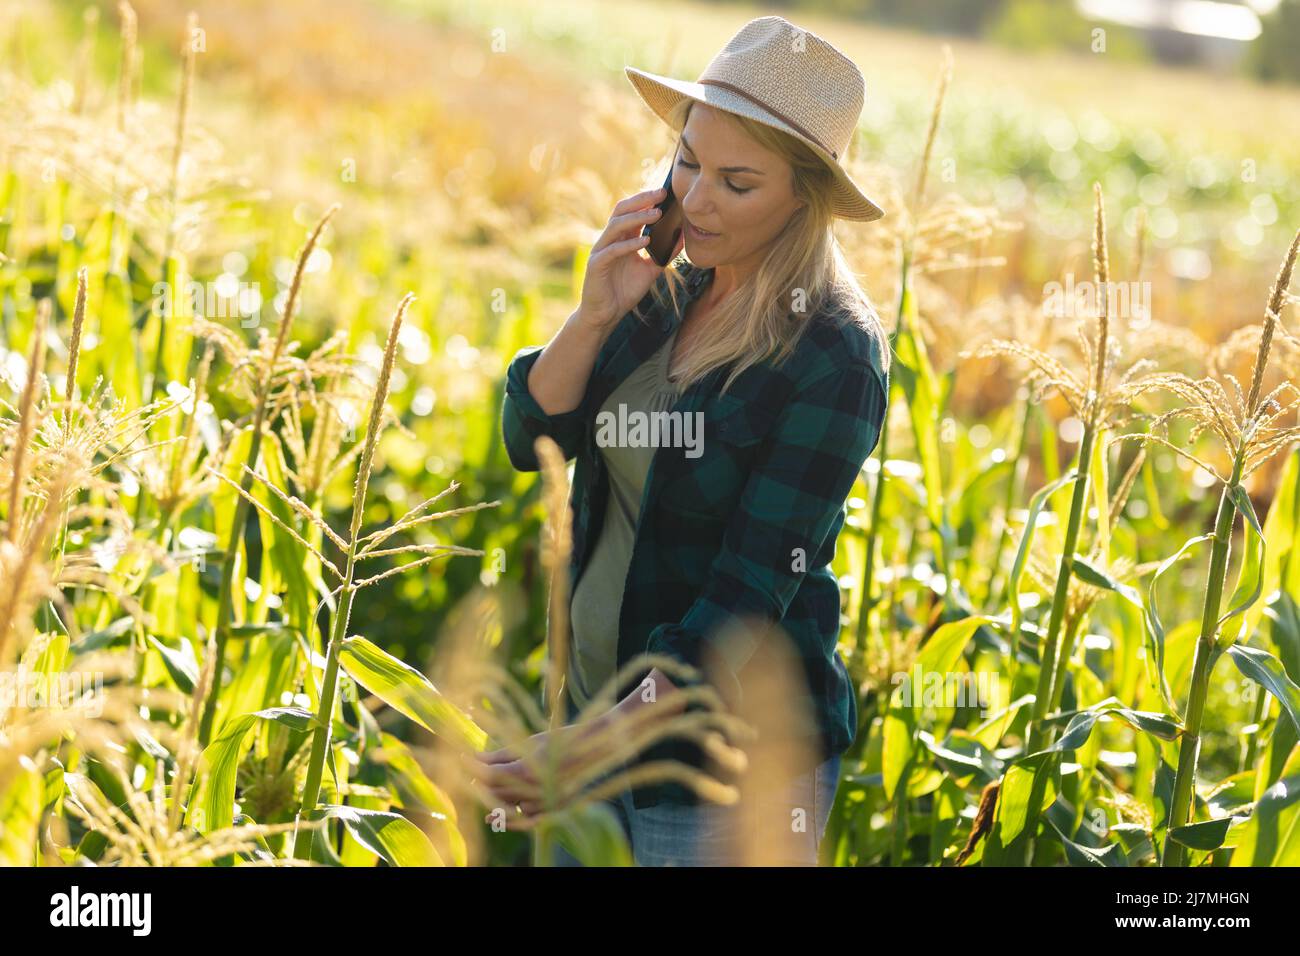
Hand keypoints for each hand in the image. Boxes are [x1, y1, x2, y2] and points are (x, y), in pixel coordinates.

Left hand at [468, 718, 614, 828]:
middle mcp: (534, 791)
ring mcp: (545, 803)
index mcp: (526, 770)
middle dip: (480, 783)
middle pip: (496, 793)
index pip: (489, 774)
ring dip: (492, 800)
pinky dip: (512, 819)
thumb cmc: (561, 739)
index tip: (462, 758)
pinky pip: (527, 821)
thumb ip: (500, 755)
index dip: (472, 767)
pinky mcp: (554, 809)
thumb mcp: (529, 743)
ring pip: (509, 808)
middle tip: (470, 772)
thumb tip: (473, 758)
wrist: (595, 748)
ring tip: (481, 791)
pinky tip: (498, 816)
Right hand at [576, 187, 684, 333]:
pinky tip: (645, 241)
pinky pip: (613, 250)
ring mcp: (601, 251)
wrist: (606, 315)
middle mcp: (609, 240)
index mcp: (621, 238)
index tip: (666, 193)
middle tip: (661, 194)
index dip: (646, 200)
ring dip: (637, 218)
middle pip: (622, 211)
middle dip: (641, 200)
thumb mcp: (650, 270)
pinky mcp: (596, 265)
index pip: (631, 211)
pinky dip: (629, 244)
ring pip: (616, 226)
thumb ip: (664, 254)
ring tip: (657, 214)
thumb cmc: (625, 291)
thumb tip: (683, 238)